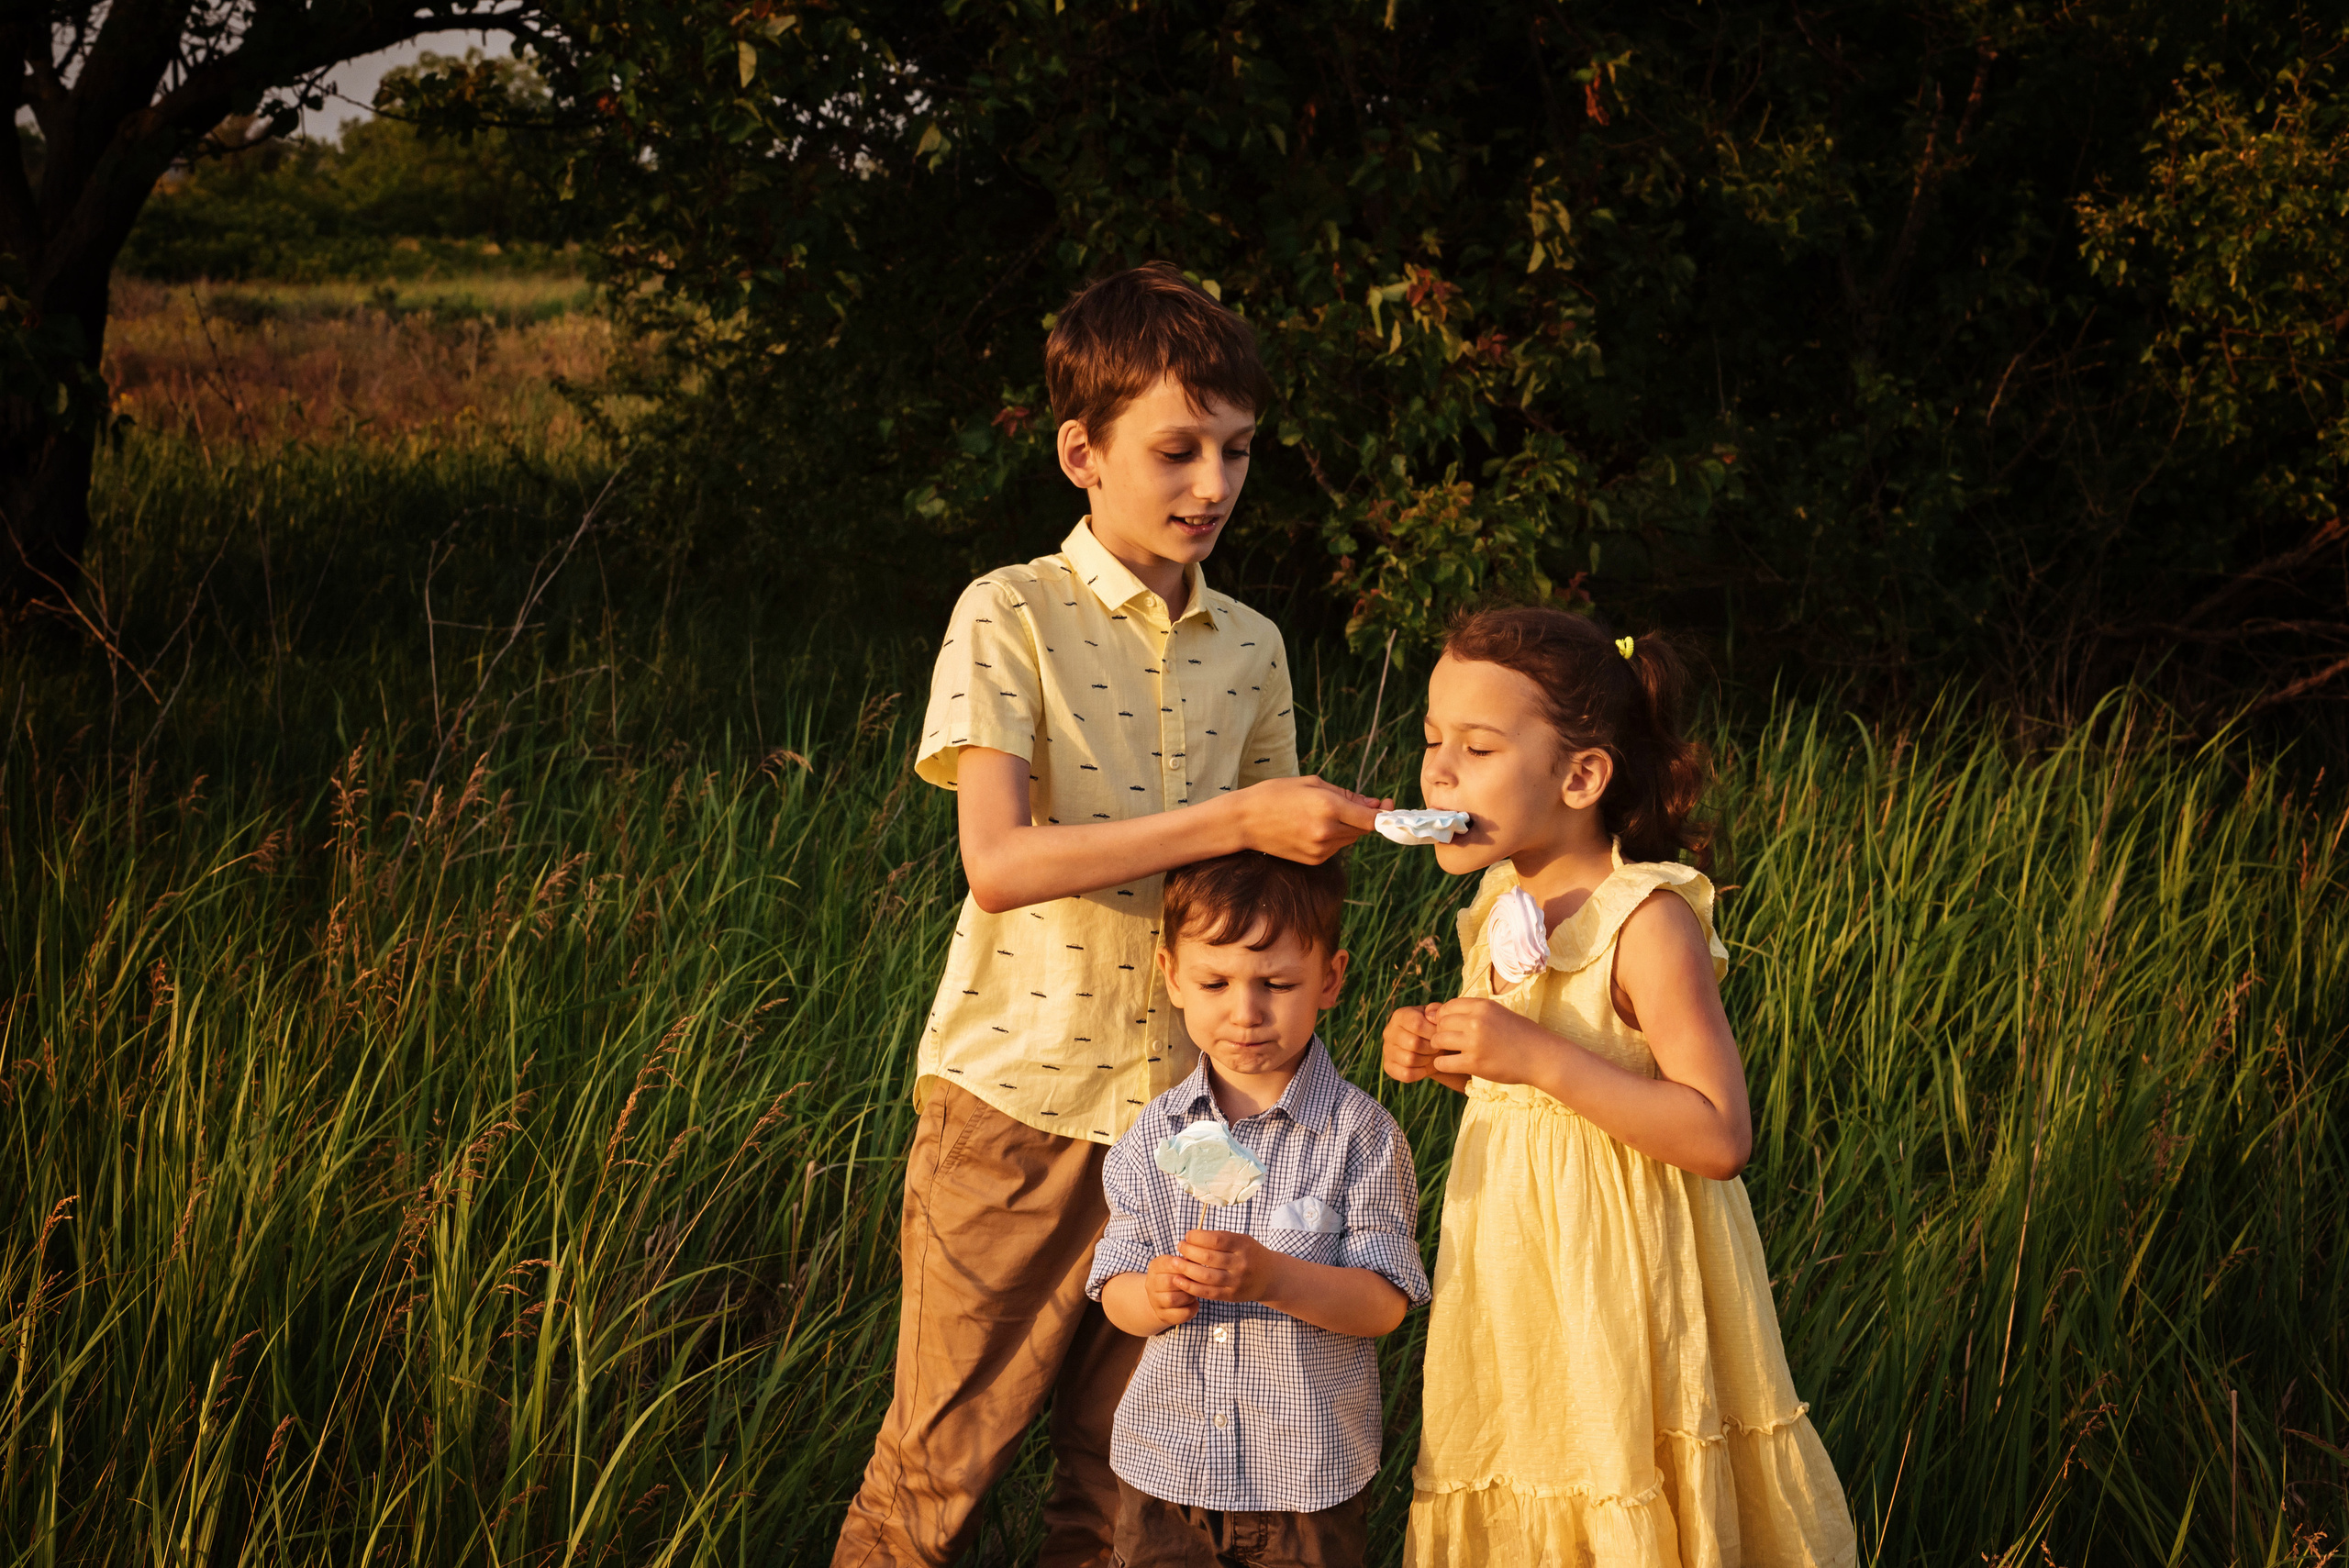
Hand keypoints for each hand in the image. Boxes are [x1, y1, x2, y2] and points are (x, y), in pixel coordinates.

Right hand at [1142, 1253, 1200, 1327]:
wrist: (1164, 1296)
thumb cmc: (1177, 1276)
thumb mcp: (1179, 1265)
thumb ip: (1188, 1262)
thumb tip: (1198, 1261)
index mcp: (1155, 1266)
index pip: (1169, 1263)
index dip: (1185, 1267)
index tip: (1195, 1269)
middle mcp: (1151, 1283)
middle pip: (1169, 1282)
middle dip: (1187, 1283)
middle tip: (1197, 1283)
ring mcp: (1155, 1301)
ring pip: (1171, 1299)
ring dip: (1188, 1296)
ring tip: (1194, 1293)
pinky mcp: (1163, 1315)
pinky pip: (1179, 1314)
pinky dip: (1191, 1309)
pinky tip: (1194, 1303)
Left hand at [1170, 1229, 1288, 1303]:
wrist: (1270, 1277)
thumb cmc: (1250, 1254)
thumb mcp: (1241, 1240)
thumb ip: (1220, 1239)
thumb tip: (1191, 1238)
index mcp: (1243, 1245)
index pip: (1216, 1240)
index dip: (1198, 1237)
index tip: (1187, 1235)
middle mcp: (1240, 1263)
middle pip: (1209, 1258)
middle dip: (1189, 1251)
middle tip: (1179, 1247)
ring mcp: (1236, 1281)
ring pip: (1206, 1277)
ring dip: (1186, 1269)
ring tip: (1174, 1263)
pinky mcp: (1231, 1295)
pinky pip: (1208, 1292)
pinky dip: (1191, 1287)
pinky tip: (1179, 1281)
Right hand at [1231, 776, 1387, 863]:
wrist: (1244, 822)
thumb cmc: (1275, 795)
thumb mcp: (1312, 783)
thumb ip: (1346, 795)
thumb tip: (1374, 806)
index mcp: (1328, 807)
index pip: (1371, 819)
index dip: (1386, 814)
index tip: (1390, 807)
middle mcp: (1327, 831)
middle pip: (1363, 830)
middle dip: (1364, 817)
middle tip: (1355, 803)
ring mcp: (1321, 849)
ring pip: (1350, 839)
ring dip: (1347, 827)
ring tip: (1323, 813)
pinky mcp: (1314, 860)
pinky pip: (1336, 848)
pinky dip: (1333, 837)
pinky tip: (1313, 827)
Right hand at [1382, 1004, 1442, 1082]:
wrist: (1427, 1046)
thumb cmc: (1433, 1029)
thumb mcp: (1436, 1016)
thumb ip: (1436, 1011)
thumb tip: (1430, 1016)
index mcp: (1400, 1015)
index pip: (1416, 1024)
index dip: (1433, 1032)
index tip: (1441, 1036)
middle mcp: (1389, 1032)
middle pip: (1414, 1043)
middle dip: (1432, 1048)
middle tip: (1438, 1048)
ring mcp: (1387, 1050)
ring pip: (1410, 1059)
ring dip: (1426, 1060)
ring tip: (1432, 1056)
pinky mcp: (1388, 1066)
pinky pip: (1406, 1074)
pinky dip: (1420, 1073)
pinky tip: (1425, 1067)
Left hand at [1426, 997, 1563, 1087]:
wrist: (1541, 1056)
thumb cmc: (1521, 1035)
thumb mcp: (1498, 1013)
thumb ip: (1474, 1012)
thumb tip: (1439, 1012)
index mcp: (1482, 1006)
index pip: (1447, 1006)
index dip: (1444, 1017)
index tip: (1450, 1027)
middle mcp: (1476, 1021)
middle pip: (1440, 1023)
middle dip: (1441, 1032)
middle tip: (1450, 1041)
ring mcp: (1474, 1042)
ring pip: (1438, 1040)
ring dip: (1440, 1047)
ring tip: (1450, 1052)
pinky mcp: (1474, 1063)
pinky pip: (1442, 1062)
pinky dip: (1443, 1064)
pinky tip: (1452, 1064)